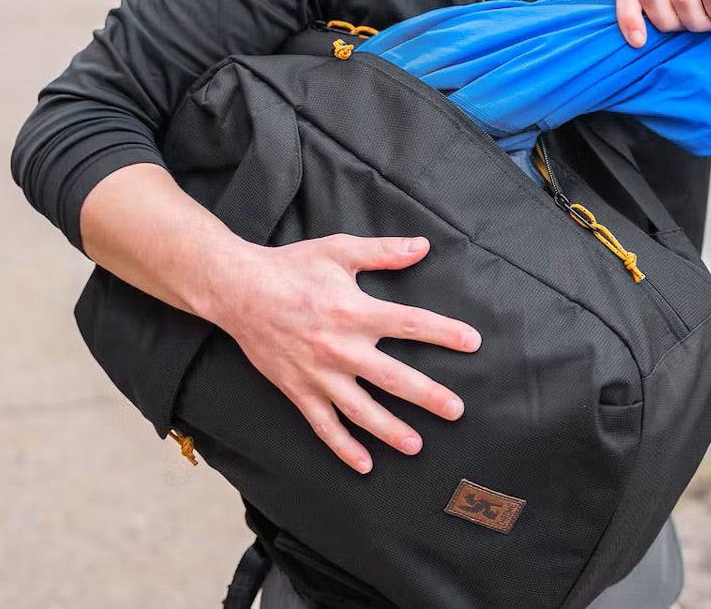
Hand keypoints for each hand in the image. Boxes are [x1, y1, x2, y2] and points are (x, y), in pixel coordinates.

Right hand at [213, 233, 481, 474]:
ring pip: (360, 411)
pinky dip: (343, 447)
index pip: (410, 324)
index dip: (444, 333)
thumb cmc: (292, 266)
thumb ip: (383, 251)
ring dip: (390, 430)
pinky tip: (364, 464)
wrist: (238, 290)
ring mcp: (318, 374)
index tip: (472, 342)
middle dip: (428, 396)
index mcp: (355, 311)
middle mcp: (340, 348)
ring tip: (417, 445)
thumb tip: (422, 246)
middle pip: (393, 378)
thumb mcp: (339, 250)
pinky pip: (323, 425)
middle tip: (456, 410)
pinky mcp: (298, 390)